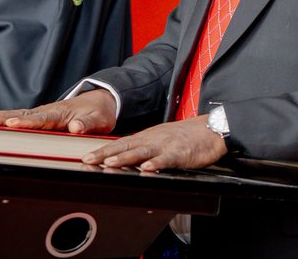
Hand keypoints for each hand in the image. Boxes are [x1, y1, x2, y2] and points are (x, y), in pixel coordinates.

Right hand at [0, 89, 116, 134]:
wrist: (100, 102)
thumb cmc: (98, 112)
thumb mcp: (98, 120)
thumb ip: (87, 124)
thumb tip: (75, 127)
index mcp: (59, 113)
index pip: (40, 119)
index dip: (26, 123)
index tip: (11, 125)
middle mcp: (46, 112)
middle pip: (20, 115)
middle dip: (0, 118)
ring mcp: (41, 114)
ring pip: (15, 115)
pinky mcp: (38, 118)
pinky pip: (18, 119)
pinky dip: (2, 120)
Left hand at [82, 118, 226, 171]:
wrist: (211, 128)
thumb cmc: (186, 136)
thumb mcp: (161, 139)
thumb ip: (144, 148)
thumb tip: (126, 158)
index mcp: (147, 137)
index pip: (121, 143)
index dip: (103, 151)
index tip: (86, 157)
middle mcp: (153, 139)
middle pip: (126, 146)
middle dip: (105, 154)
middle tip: (88, 161)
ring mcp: (166, 145)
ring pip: (142, 152)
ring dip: (125, 158)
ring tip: (110, 164)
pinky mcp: (181, 153)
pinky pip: (167, 159)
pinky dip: (156, 164)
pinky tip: (147, 169)